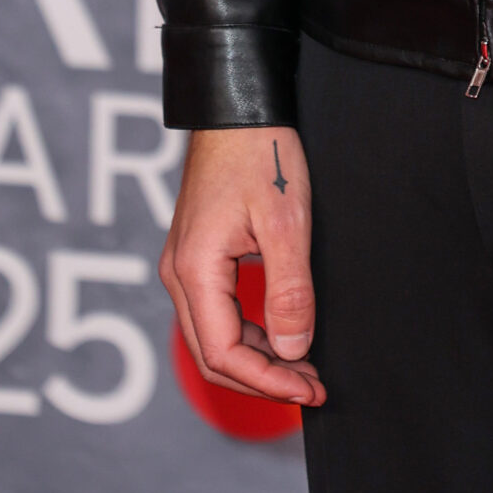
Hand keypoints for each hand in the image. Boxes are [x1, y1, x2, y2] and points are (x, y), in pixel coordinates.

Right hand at [159, 125, 324, 406]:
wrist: (238, 105)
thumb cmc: (260, 152)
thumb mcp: (286, 223)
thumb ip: (288, 291)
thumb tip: (293, 352)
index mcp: (194, 270)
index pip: (224, 353)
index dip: (267, 381)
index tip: (309, 387)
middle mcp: (180, 273)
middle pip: (213, 354)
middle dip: (263, 378)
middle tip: (312, 385)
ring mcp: (185, 263)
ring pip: (215, 335)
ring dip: (259, 358)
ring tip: (305, 366)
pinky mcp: (199, 254)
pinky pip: (218, 310)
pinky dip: (250, 332)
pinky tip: (283, 334)